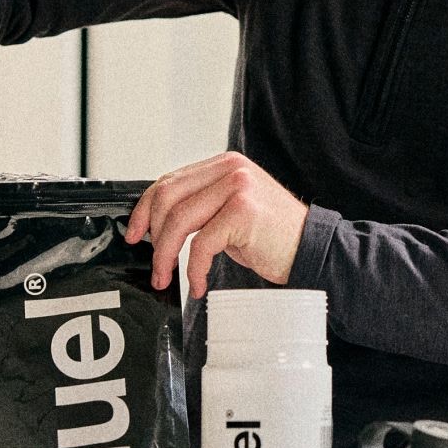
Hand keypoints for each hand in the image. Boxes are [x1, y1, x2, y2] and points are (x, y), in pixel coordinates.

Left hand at [124, 151, 308, 298]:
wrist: (312, 249)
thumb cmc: (271, 235)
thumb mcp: (231, 212)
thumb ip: (201, 206)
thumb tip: (157, 224)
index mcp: (223, 164)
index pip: (170, 181)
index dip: (145, 209)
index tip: (135, 233)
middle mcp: (230, 169)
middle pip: (169, 198)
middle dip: (153, 236)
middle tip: (153, 265)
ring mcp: (238, 187)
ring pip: (180, 221)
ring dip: (166, 256)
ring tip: (166, 278)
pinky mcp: (243, 212)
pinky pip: (201, 244)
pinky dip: (193, 269)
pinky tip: (197, 283)